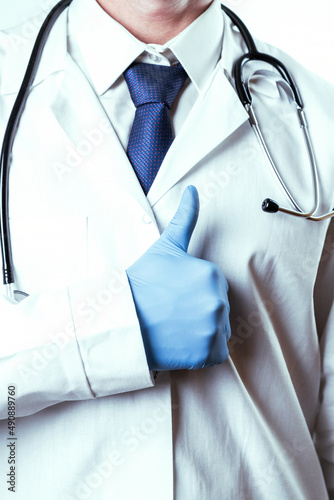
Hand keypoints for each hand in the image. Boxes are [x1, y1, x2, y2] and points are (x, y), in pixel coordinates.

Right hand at [126, 185, 230, 370]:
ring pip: (218, 330)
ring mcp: (213, 329)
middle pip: (218, 308)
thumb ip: (185, 218)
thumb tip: (193, 189)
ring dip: (202, 332)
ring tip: (176, 328)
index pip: (214, 286)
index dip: (194, 291)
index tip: (175, 295)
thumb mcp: (165, 247)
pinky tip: (181, 343)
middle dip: (199, 311)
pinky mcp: (207, 353)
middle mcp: (218, 301)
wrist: (124, 320)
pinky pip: (216, 354)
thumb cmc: (142, 282)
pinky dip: (202, 352)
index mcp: (212, 274)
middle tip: (173, 312)